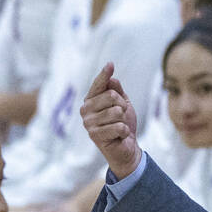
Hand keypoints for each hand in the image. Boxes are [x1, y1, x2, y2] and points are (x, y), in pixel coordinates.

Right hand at [81, 63, 140, 179]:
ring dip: (124, 120)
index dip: (105, 75)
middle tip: (121, 117)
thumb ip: (117, 91)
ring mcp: (88, 122)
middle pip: (111, 95)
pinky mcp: (94, 135)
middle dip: (122, 106)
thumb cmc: (122, 124)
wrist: (126, 147)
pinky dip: (124, 131)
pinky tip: (119, 136)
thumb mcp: (123, 104)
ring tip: (119, 127)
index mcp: (91, 100)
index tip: (110, 64)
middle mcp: (86, 109)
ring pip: (116, 112)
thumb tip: (112, 79)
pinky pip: (119, 126)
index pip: (99, 84)